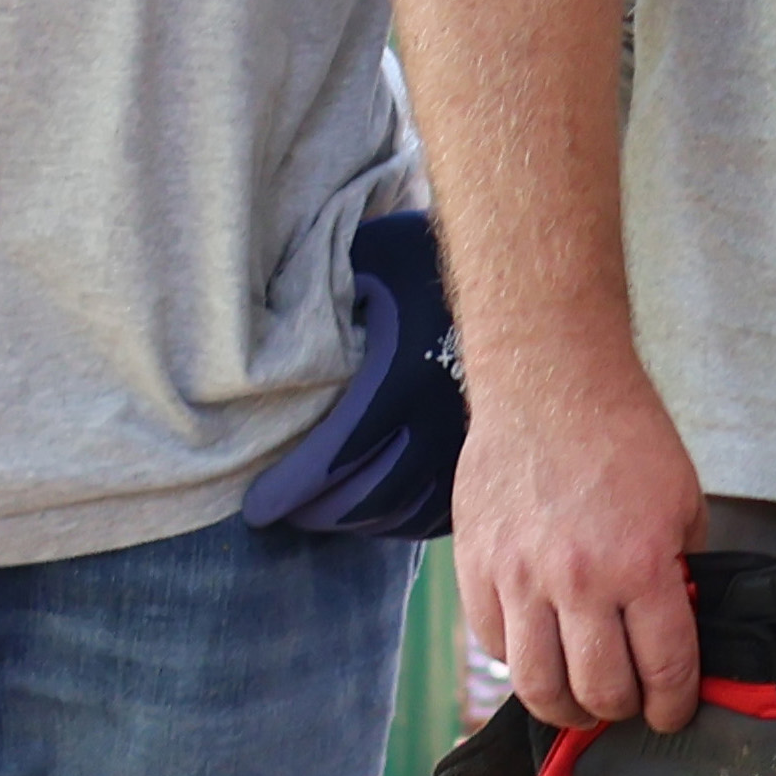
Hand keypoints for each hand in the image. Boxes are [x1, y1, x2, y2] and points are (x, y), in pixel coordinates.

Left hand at [238, 210, 466, 538]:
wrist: (517, 256)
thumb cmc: (422, 255)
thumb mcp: (363, 262)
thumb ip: (317, 301)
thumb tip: (260, 348)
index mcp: (399, 377)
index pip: (330, 462)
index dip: (287, 492)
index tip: (258, 507)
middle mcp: (440, 417)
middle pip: (367, 499)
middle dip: (317, 514)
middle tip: (287, 510)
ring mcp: (473, 437)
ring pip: (408, 511)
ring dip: (361, 520)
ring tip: (330, 509)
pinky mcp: (495, 445)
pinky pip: (447, 508)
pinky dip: (407, 518)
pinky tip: (382, 505)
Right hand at [457, 357, 707, 732]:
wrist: (551, 384)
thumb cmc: (623, 435)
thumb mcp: (681, 500)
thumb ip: (681, 570)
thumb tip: (680, 627)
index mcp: (640, 563)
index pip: (665, 666)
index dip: (674, 704)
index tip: (675, 713)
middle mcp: (576, 582)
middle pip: (598, 690)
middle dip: (623, 710)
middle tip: (631, 704)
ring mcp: (518, 580)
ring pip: (537, 685)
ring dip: (566, 707)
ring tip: (582, 699)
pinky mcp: (475, 572)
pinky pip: (494, 646)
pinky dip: (520, 662)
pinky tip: (541, 652)